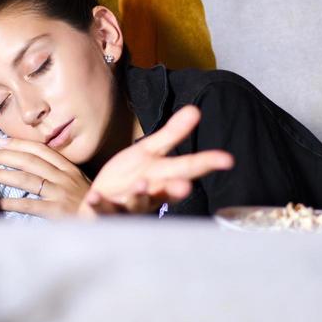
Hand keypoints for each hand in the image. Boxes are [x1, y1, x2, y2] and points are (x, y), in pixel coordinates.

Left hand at [0, 138, 92, 218]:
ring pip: (27, 179)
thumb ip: (60, 175)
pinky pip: (31, 205)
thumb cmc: (90, 206)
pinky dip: (12, 203)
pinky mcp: (58, 211)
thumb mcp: (78, 184)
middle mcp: (64, 177)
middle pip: (30, 161)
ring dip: (2, 174)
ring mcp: (61, 194)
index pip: (41, 150)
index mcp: (69, 169)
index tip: (1, 141)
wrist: (107, 224)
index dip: (19, 144)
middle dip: (5, 155)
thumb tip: (33, 168)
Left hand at [77, 106, 232, 217]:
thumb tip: (195, 109)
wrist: (103, 205)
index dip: (205, 164)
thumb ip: (172, 134)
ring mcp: (127, 206)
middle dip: (175, 188)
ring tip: (142, 185)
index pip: (187, 169)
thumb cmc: (131, 178)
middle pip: (166, 190)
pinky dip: (99, 205)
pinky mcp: (105, 212)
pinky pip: (103, 210)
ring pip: (136, 204)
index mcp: (164, 179)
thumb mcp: (150, 152)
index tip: (226, 159)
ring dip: (140, 196)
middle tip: (186, 186)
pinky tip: (95, 197)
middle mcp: (150, 195)